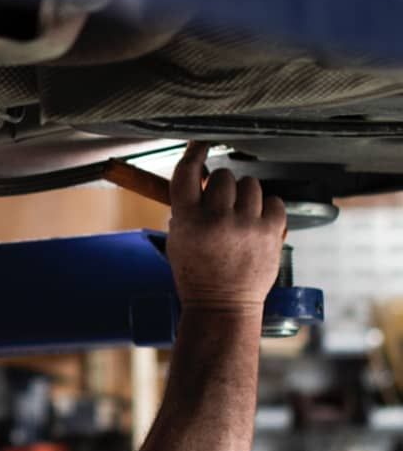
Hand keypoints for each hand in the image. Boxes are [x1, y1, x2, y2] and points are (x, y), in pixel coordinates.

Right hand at [166, 142, 286, 314]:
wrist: (222, 305)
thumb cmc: (197, 274)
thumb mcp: (178, 242)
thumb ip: (185, 211)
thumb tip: (200, 179)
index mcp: (187, 221)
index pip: (188, 172)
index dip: (195, 152)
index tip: (201, 145)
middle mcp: (215, 219)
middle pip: (224, 176)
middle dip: (222, 186)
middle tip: (221, 204)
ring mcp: (245, 225)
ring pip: (250, 184)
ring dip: (245, 196)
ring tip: (240, 216)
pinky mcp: (270, 232)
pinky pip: (273, 200)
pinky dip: (266, 208)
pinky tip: (257, 222)